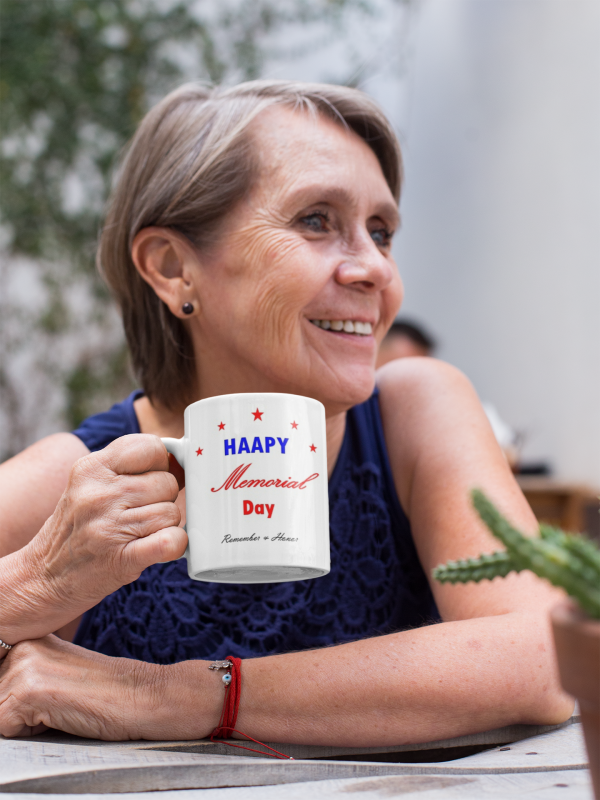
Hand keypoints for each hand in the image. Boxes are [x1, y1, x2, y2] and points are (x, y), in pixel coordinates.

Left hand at [0, 636, 219, 740]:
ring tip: (58, 711)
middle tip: (55, 707)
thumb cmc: (103, 694)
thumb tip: (4, 702)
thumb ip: (25, 679)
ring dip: (22, 726)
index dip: (16, 703)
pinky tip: (60, 716)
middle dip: (15, 715)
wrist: (140, 695)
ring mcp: (24, 666)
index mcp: (29, 640)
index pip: (0, 683)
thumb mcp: (56, 676)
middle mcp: (23, 646)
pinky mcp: (28, 690)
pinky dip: (28, 735)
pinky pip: (3, 730)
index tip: (46, 701)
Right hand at [2, 435, 186, 641]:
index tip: (148, 480)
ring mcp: (109, 526)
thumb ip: (129, 468)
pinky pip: (170, 541)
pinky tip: (159, 547)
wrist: (43, 577)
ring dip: (164, 525)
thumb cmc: (76, 528)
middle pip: (167, 482)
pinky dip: (174, 544)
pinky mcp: (122, 558)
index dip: (159, 465)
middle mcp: (99, 494)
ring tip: (138, 533)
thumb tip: (179, 459)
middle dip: (162, 499)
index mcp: (91, 468)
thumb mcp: (89, 485)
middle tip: (138, 514)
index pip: (151, 447)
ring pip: (172, 512)